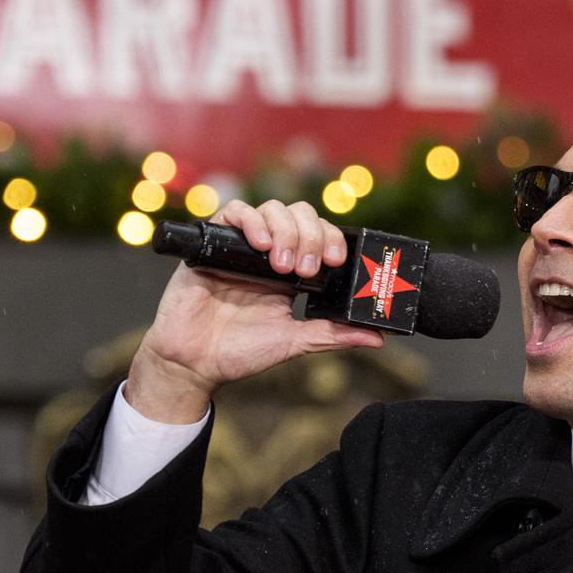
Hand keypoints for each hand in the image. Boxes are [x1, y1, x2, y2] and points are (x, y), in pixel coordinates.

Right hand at [126, 198, 386, 422]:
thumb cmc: (240, 352)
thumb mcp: (294, 343)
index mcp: (292, 273)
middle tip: (306, 269)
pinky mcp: (213, 243)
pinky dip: (252, 221)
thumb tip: (377, 338)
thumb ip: (333, 335)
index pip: (320, 235)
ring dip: (286, 230)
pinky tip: (260, 245)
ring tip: (281, 264)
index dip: (332, 239)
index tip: (335, 261)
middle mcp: (269, 254)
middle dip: (311, 235)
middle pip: (300, 215)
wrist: (195, 363)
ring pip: (273, 209)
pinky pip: (234, 212)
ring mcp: (242, 246)